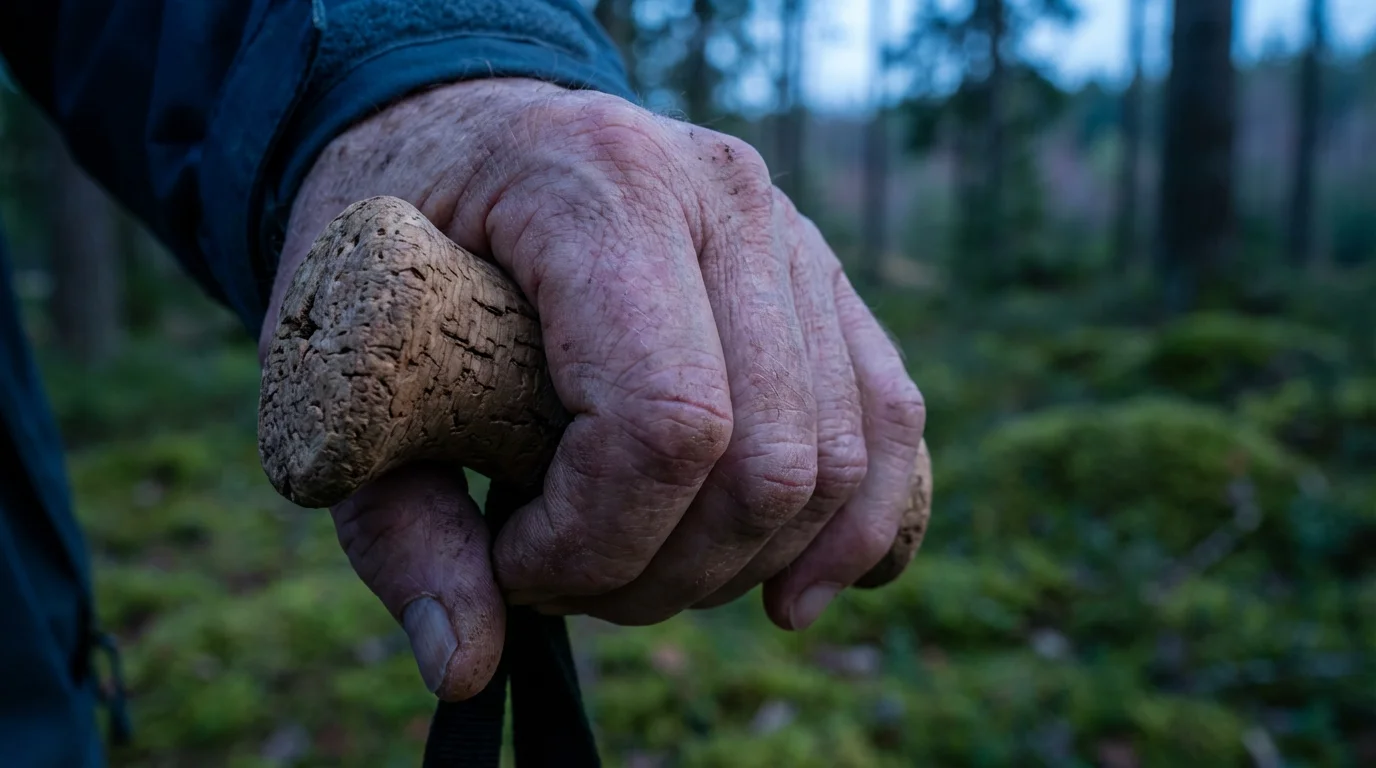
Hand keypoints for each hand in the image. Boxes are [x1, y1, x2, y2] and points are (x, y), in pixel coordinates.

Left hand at [262, 79, 925, 698]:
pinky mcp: (822, 279)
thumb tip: (463, 665)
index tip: (513, 564)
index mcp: (600, 188)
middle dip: (666, 573)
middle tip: (565, 581)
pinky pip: (892, 417)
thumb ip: (395, 522)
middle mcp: (724, 196)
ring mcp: (790, 233)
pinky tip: (800, 591)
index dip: (599, 540)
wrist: (462, 133)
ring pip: (839, 457)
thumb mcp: (346, 364)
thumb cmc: (395, 245)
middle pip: (770, 458)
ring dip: (744, 565)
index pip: (667, 420)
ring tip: (639, 571)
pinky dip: (864, 525)